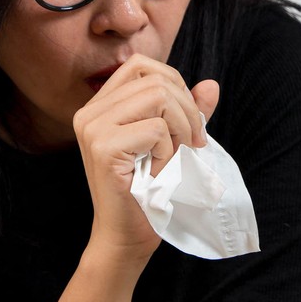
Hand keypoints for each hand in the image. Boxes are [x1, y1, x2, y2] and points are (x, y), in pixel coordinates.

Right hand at [72, 52, 221, 259]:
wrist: (126, 236)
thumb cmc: (149, 193)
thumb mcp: (172, 144)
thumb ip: (187, 113)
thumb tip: (211, 84)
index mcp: (100, 106)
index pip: (141, 65)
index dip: (175, 86)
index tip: (186, 122)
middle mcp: (89, 112)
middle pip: (155, 79)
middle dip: (187, 110)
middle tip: (191, 145)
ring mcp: (92, 128)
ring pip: (158, 97)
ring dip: (180, 129)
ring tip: (172, 158)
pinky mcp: (103, 148)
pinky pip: (156, 129)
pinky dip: (168, 152)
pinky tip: (158, 172)